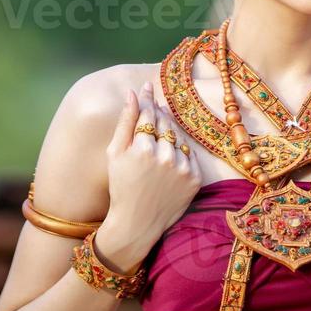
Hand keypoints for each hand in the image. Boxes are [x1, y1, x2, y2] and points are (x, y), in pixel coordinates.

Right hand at [97, 81, 201, 270]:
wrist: (137, 223)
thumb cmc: (120, 186)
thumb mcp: (115, 154)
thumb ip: (125, 121)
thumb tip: (132, 93)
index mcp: (143, 148)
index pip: (149, 113)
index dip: (147, 99)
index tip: (147, 88)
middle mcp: (166, 156)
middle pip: (166, 122)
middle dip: (159, 113)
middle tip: (154, 107)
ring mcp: (183, 168)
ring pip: (179, 137)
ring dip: (170, 131)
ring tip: (159, 136)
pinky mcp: (195, 179)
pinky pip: (190, 154)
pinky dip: (181, 151)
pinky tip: (168, 155)